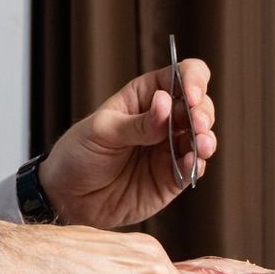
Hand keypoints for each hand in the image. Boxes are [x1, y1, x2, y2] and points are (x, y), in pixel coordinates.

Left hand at [36, 58, 216, 228]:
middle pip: (199, 105)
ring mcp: (170, 148)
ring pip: (203, 136)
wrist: (67, 198)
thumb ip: (137, 123)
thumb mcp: (102, 131)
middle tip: (196, 124)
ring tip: (202, 144)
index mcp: (146, 96)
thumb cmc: (78, 154)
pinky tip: (193, 162)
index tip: (191, 96)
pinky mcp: (172, 177)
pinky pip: (194, 167)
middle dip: (202, 112)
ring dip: (206, 138)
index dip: (193, 80)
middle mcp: (164, 119)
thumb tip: (166, 103)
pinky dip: (198, 163)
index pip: (181, 75)